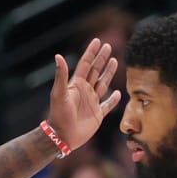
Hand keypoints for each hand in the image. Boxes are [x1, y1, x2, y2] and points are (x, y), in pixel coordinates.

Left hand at [46, 38, 121, 152]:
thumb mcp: (59, 93)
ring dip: (109, 74)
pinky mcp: (97, 115)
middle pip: (95, 71)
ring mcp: (92, 102)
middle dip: (102, 59)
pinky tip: (119, 93)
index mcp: (77, 84)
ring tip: (115, 62)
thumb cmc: (59, 115)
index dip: (91, 52)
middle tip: (108, 46)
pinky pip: (108, 105)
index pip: (86, 64)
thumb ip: (61, 75)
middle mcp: (85, 91)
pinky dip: (113, 99)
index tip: (97, 41)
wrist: (63, 136)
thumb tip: (58, 55)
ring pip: (103, 84)